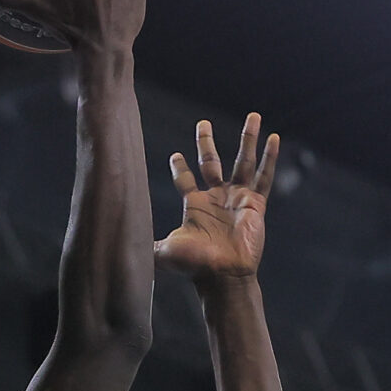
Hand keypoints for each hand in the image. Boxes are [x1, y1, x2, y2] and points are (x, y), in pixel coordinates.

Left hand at [159, 113, 279, 283]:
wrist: (223, 274)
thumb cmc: (195, 265)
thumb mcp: (165, 251)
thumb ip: (145, 246)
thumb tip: (116, 246)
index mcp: (195, 205)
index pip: (185, 180)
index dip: (180, 168)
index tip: (175, 155)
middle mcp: (216, 198)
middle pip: (211, 162)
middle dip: (206, 143)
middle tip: (202, 123)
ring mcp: (237, 198)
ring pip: (243, 161)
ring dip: (248, 138)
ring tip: (253, 115)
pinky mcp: (255, 203)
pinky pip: (264, 176)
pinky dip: (270, 158)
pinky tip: (274, 138)